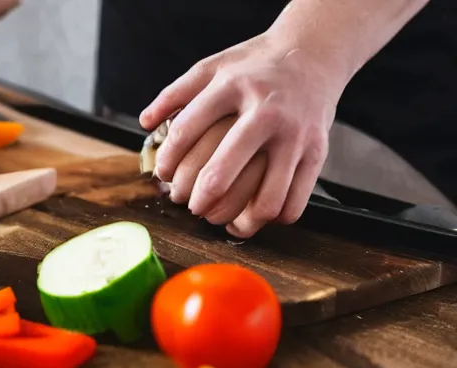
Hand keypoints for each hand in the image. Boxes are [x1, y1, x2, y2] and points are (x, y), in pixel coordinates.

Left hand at [139, 32, 341, 237]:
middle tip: (191, 205)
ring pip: (264, 200)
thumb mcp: (212, 66)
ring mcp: (295, 136)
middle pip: (220, 173)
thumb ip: (175, 93)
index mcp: (232, 87)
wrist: (314, 53)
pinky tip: (255, 215)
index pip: (184, 133)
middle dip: (197, 200)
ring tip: (221, 219)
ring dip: (235, 219)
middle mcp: (265, 113)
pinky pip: (293, 203)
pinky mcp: (317, 153)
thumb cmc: (256, 66)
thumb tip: (145, 122)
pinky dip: (271, 220)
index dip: (167, 162)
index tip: (165, 175)